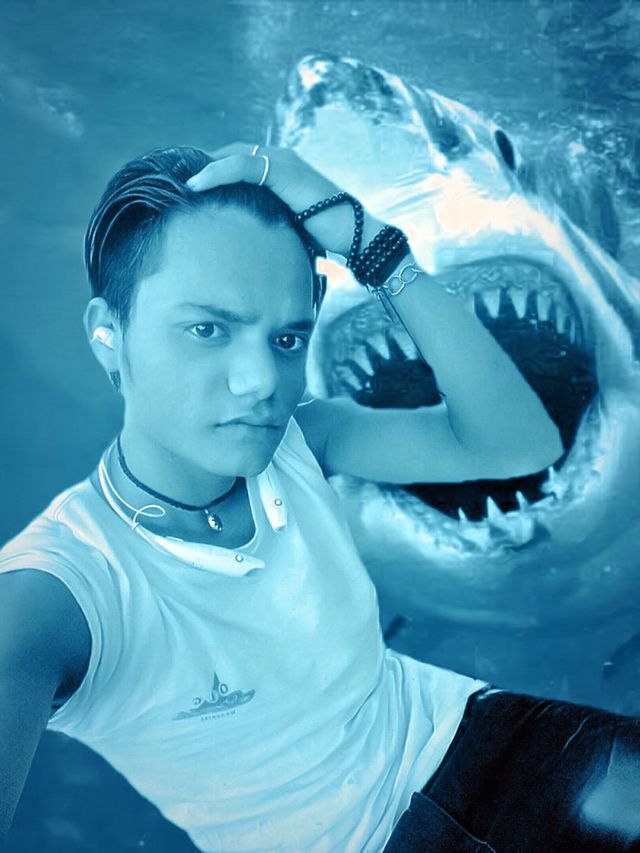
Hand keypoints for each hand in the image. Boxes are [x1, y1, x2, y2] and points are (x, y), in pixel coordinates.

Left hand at [186, 142, 382, 256]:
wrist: (356, 239)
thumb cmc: (325, 240)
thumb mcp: (286, 228)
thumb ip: (265, 224)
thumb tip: (241, 243)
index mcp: (280, 172)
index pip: (237, 162)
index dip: (210, 172)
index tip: (185, 188)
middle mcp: (280, 159)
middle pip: (229, 154)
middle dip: (200, 165)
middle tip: (172, 180)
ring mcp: (283, 161)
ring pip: (232, 155)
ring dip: (202, 167)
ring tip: (177, 182)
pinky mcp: (284, 170)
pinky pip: (241, 165)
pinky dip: (216, 172)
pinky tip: (195, 185)